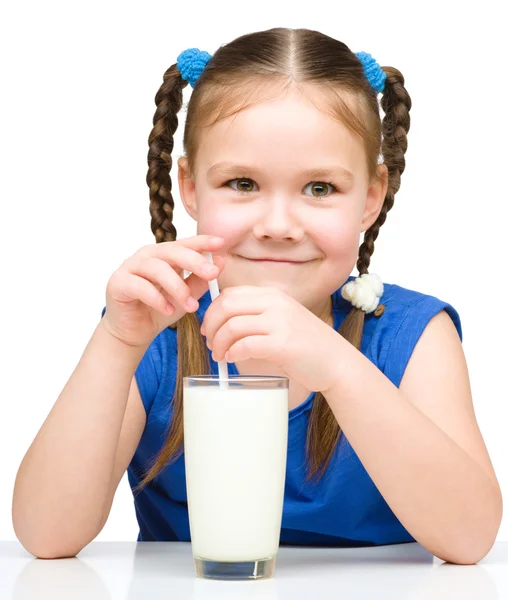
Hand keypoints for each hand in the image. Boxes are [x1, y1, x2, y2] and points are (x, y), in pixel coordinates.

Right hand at [101, 235, 225, 347]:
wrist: (134, 332)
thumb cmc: (160, 309)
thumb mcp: (186, 296)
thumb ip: (201, 280)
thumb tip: (221, 262)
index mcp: (164, 255)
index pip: (184, 244)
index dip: (202, 241)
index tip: (220, 242)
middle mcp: (147, 256)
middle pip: (172, 251)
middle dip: (194, 261)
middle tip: (212, 274)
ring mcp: (130, 267)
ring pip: (157, 269)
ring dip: (177, 288)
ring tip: (190, 306)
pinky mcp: (118, 283)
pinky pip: (140, 286)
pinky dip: (157, 299)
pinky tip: (168, 310)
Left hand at [200, 286, 342, 393]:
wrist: (337, 362)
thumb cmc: (307, 345)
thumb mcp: (284, 319)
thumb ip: (260, 315)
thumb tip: (224, 321)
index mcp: (274, 296)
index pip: (231, 294)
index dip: (213, 311)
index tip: (209, 328)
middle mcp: (276, 303)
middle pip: (226, 306)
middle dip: (211, 325)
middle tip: (210, 343)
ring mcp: (280, 322)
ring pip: (232, 326)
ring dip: (219, 343)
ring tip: (220, 356)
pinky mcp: (282, 343)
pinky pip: (244, 345)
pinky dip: (232, 353)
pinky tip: (232, 360)